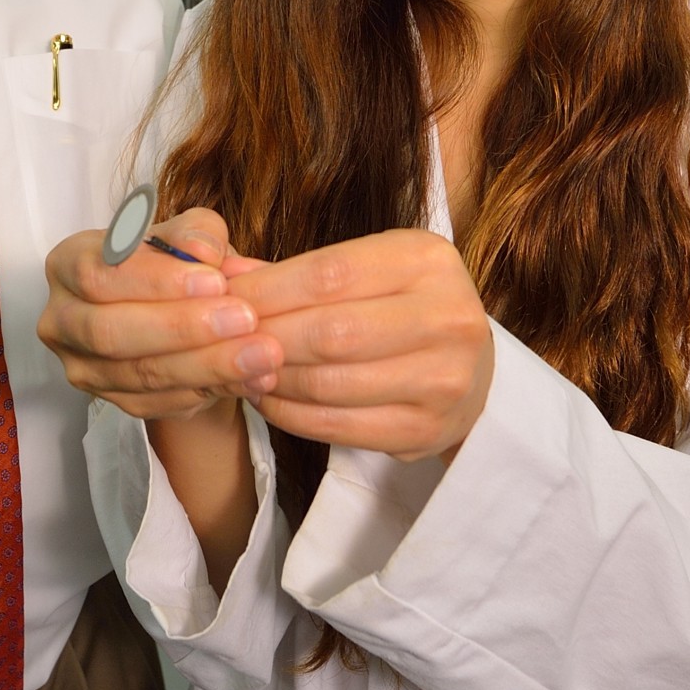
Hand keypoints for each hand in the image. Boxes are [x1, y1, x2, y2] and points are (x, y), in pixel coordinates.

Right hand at [38, 209, 283, 420]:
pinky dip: (209, 390)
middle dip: (182, 328)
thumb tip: (205, 251)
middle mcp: (62, 320)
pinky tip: (252, 378)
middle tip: (244, 319)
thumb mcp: (186, 234)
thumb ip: (196, 233)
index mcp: (68, 264)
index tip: (215, 281)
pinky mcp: (113, 402)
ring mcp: (82, 367)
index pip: (99, 275)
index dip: (156, 281)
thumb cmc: (172, 264)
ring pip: (139, 374)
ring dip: (207, 365)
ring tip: (262, 353)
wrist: (175, 313)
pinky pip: (159, 403)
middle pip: (109, 332)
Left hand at [229, 229, 493, 462]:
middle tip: (223, 340)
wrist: (469, 366)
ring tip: (238, 369)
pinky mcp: (428, 429)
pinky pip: (339, 427)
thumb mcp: (366, 267)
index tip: (221, 298)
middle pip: (329, 332)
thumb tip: (220, 273)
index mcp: (428, 260)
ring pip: (330, 383)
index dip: (266, 289)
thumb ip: (296, 271)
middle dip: (263, 338)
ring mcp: (444, 379)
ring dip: (272, 379)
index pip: (329, 274)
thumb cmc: (400, 305)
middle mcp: (447, 316)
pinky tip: (266, 398)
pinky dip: (290, 415)